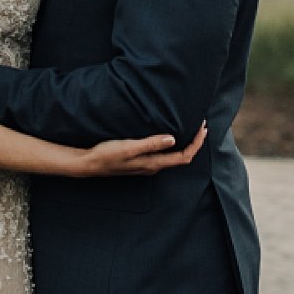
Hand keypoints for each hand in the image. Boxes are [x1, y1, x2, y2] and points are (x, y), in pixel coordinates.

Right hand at [77, 121, 207, 176]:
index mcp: (153, 164)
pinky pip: (163, 155)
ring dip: (184, 144)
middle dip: (194, 143)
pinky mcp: (140, 162)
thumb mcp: (129, 147)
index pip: (184, 156)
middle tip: (201, 126)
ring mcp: (147, 165)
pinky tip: (168, 135)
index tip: (203, 129)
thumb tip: (173, 139)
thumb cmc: (108, 155)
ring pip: (172, 157)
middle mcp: (153, 167)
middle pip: (181, 157)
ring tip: (189, 129)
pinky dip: (172, 145)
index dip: (196, 144)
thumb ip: (151, 144)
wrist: (90, 164)